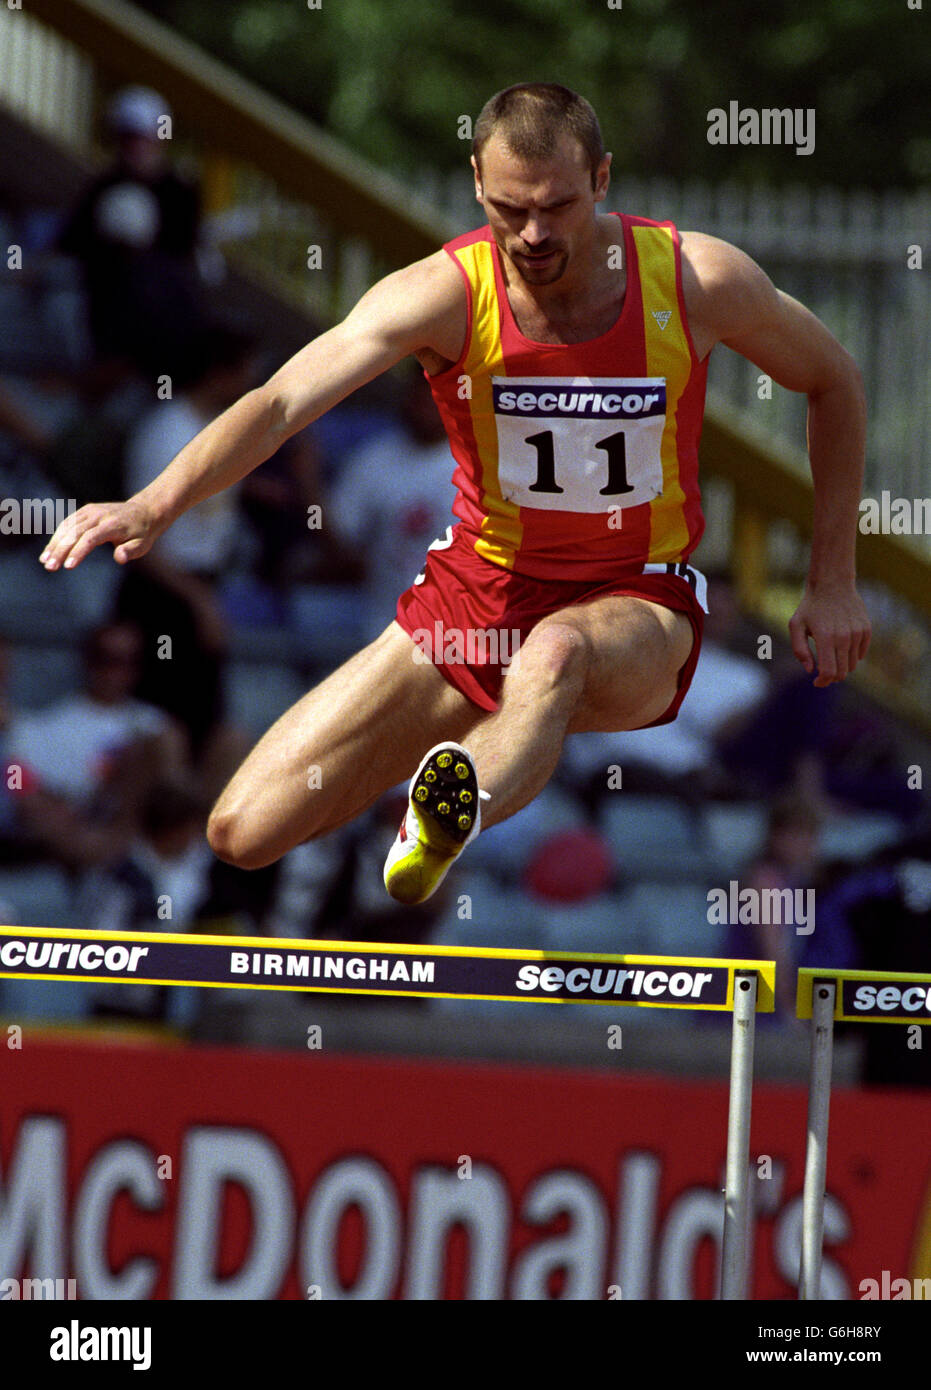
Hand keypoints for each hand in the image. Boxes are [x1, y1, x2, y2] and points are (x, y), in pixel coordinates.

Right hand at [39, 497, 159, 570]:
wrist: (143, 512)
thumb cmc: (141, 534)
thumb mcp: (142, 545)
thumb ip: (130, 551)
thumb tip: (120, 558)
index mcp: (112, 525)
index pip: (90, 538)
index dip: (78, 552)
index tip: (68, 566)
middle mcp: (99, 515)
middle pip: (75, 533)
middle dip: (60, 550)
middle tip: (50, 567)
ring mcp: (90, 511)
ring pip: (67, 527)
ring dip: (54, 544)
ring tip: (45, 561)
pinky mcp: (85, 510)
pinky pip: (68, 523)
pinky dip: (57, 536)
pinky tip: (50, 551)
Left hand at [788, 582, 870, 685]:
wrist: (832, 584)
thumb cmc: (810, 606)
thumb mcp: (795, 625)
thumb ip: (799, 650)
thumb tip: (810, 670)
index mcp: (825, 637)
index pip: (829, 671)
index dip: (823, 681)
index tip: (816, 682)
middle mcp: (844, 637)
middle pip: (842, 672)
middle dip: (832, 677)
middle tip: (823, 672)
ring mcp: (857, 633)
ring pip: (852, 664)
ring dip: (841, 666)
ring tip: (831, 656)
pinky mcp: (866, 629)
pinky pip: (861, 653)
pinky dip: (852, 656)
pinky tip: (842, 649)